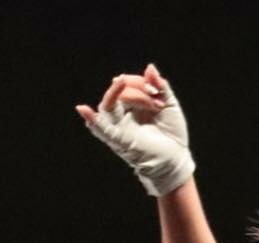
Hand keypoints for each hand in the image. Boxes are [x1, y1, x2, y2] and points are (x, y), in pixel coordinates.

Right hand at [76, 63, 194, 196]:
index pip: (128, 85)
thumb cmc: (173, 135)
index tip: (156, 90)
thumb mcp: (169, 105)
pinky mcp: (120, 140)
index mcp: (134, 105)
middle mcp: (124, 114)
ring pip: (109, 105)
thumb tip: (149, 67)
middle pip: (120, 93)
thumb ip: (160, 87)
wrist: (176, 159)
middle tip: (154, 96)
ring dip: (116, 92)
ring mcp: (120, 127)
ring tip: (121, 81)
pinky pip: (102, 130)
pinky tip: (83, 110)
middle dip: (136, 90)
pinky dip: (93, 120)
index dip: (139, 82)